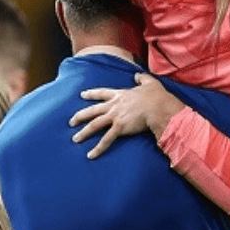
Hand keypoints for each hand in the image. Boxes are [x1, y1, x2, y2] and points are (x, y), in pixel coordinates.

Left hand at [69, 73, 184, 158]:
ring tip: (75, 139)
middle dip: (80, 116)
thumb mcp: (149, 82)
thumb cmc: (156, 96)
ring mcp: (115, 116)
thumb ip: (142, 78)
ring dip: (84, 133)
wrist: (158, 107)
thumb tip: (137, 74)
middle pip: (93, 110)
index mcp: (121, 95)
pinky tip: (90, 155)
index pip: (102, 93)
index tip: (82, 95)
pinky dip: (98, 148)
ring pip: (94, 125)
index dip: (91, 94)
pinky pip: (106, 140)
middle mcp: (114, 105)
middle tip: (71, 121)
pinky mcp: (120, 128)